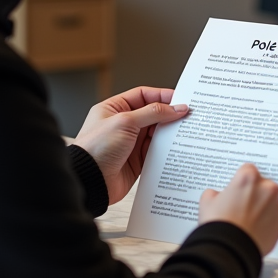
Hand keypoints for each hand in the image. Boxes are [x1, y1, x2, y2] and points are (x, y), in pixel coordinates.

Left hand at [73, 86, 187, 203]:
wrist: (89, 181)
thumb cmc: (96, 148)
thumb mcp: (125, 122)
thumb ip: (153, 113)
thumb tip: (176, 108)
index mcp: (114, 108)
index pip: (143, 95)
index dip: (162, 96)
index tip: (180, 99)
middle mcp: (123, 124)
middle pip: (152, 114)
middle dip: (169, 115)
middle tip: (188, 115)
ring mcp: (130, 143)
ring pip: (156, 133)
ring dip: (169, 133)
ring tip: (185, 131)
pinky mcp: (136, 160)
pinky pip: (156, 151)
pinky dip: (166, 149)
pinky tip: (176, 147)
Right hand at [199, 163, 277, 254]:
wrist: (228, 251)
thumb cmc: (219, 225)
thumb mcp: (207, 202)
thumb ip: (215, 193)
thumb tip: (216, 196)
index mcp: (249, 177)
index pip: (248, 170)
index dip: (241, 181)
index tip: (237, 188)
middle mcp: (267, 189)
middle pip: (262, 185)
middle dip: (254, 193)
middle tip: (240, 206)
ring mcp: (276, 207)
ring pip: (271, 202)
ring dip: (263, 207)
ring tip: (247, 220)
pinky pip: (274, 220)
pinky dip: (267, 223)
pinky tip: (253, 230)